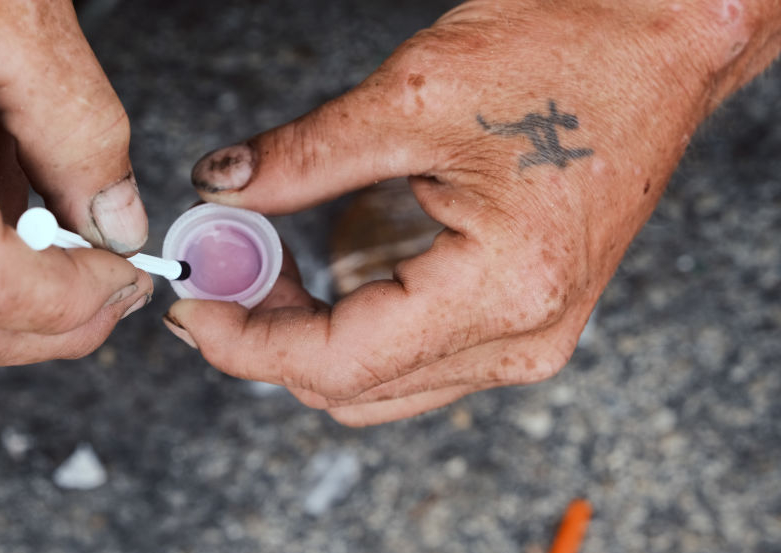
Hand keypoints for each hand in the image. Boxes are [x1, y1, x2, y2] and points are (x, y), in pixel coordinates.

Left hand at [166, 0, 780, 424]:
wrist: (656, 49)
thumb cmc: (565, 57)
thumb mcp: (413, 96)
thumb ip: (303, 157)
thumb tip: (219, 189)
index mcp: (502, 290)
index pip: (339, 362)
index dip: (246, 343)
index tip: (191, 303)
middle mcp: (523, 336)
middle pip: (354, 387)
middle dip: (268, 341)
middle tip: (222, 270)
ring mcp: (529, 336)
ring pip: (380, 385)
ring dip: (308, 339)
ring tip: (265, 265)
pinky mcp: (522, 318)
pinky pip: (414, 359)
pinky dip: (353, 329)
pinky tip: (326, 272)